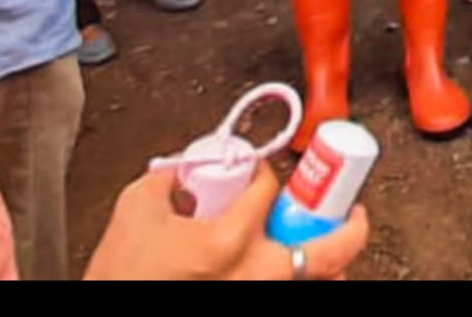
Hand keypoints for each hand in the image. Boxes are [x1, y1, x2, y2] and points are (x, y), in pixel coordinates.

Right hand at [84, 165, 368, 281]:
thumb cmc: (118, 275)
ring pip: (317, 282)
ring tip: (331, 245)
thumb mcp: (137, 209)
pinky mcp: (250, 311)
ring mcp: (255, 300)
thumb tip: (193, 170)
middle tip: (352, 210)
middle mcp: (253, 279)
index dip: (267, 172)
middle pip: (331, 250)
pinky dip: (298, 280)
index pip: (269, 187)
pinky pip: (291, 292)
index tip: (259, 173)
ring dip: (328, 263)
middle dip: (353, 226)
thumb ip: (173, 177)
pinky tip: (298, 270)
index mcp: (228, 242)